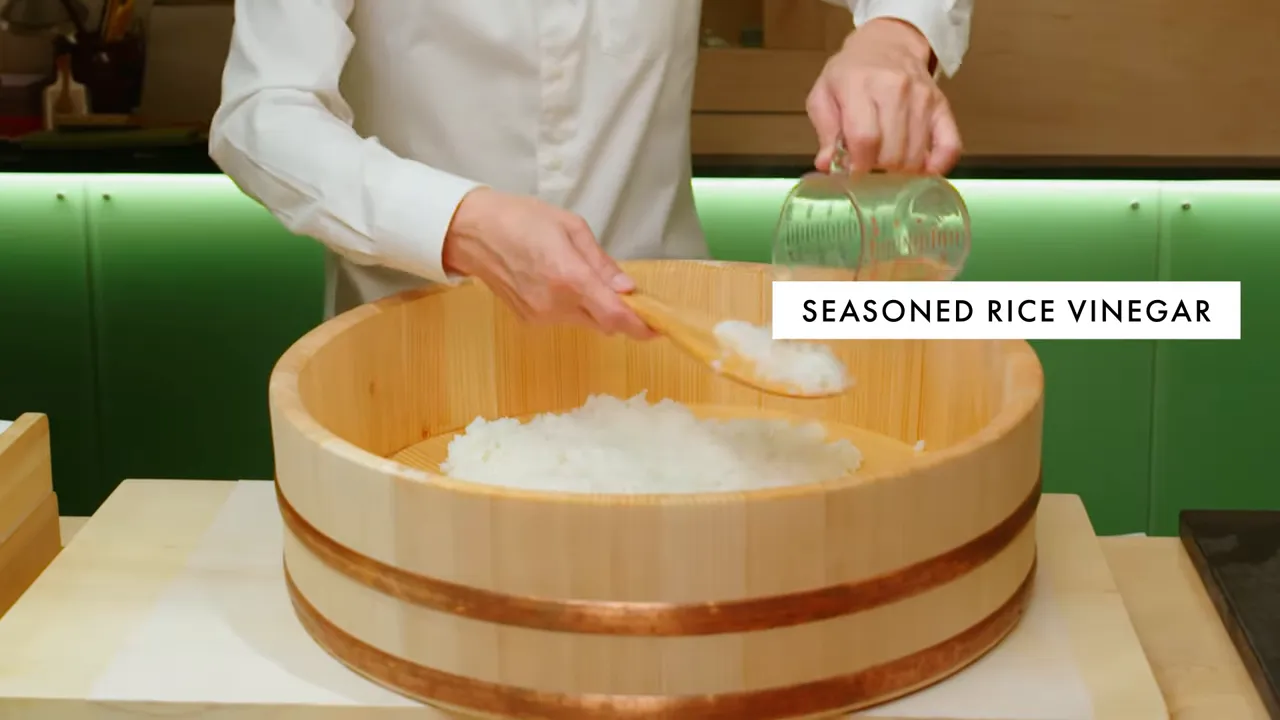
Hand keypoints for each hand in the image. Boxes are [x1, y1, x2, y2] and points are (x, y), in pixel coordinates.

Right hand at [442, 188, 655, 339]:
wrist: (473, 233)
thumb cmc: (521, 219)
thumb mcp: (571, 228)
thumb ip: (601, 263)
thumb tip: (627, 289)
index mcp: (569, 277)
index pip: (615, 316)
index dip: (641, 326)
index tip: (658, 327)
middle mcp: (556, 304)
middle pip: (604, 323)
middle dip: (620, 312)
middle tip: (627, 293)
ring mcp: (541, 316)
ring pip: (585, 322)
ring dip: (595, 307)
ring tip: (580, 275)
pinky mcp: (530, 320)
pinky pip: (564, 319)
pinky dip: (573, 307)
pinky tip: (559, 282)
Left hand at [807, 18, 961, 174]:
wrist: (888, 44)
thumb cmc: (850, 74)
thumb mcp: (824, 95)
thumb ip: (826, 131)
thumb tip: (829, 166)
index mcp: (860, 85)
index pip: (865, 138)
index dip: (858, 165)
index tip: (853, 172)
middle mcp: (896, 89)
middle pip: (892, 153)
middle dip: (877, 170)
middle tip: (869, 166)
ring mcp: (923, 99)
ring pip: (915, 156)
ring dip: (900, 172)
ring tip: (886, 164)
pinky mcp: (942, 107)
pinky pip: (950, 147)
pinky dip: (937, 167)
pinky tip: (920, 171)